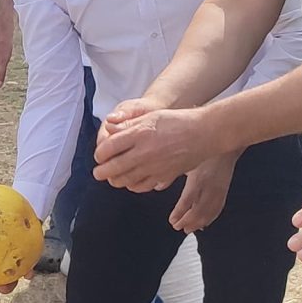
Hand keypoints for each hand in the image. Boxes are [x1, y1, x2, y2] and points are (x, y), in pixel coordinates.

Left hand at [92, 106, 224, 191]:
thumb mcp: (150, 116)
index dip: (99, 154)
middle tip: (98, 173)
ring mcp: (154, 166)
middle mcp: (144, 152)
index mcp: (138, 133)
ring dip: (116, 180)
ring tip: (112, 178)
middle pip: (113, 168)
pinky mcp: (164, 175)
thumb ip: (128, 124)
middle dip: (102, 172)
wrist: (203, 133)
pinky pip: (142, 186)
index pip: (108, 148)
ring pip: (126, 180)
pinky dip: (133, 186)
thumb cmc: (177, 121)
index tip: (99, 156)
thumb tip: (109, 129)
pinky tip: (131, 183)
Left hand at [168, 149, 239, 233]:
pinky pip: (217, 209)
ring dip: (197, 223)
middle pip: (199, 210)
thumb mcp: (184, 161)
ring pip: (208, 212)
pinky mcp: (224, 192)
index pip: (188, 201)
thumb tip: (157, 186)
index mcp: (197, 179)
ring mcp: (218, 191)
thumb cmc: (202, 152)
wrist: (224, 147)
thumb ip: (170, 175)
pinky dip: (209, 219)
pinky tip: (203, 225)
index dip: (180, 213)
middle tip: (177, 226)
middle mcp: (209, 187)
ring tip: (187, 229)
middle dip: (187, 222)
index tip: (172, 221)